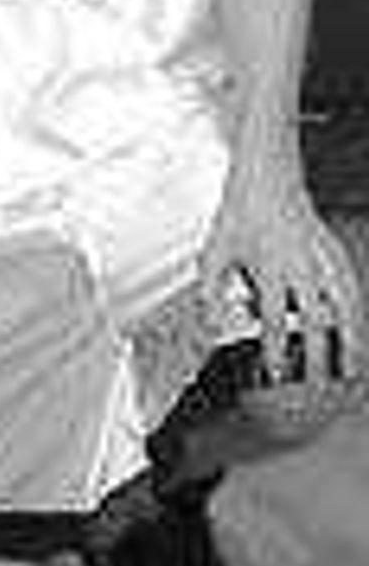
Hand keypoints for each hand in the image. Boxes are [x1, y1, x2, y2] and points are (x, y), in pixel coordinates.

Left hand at [205, 154, 362, 389]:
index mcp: (268, 270)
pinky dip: (356, 317)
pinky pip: (352, 293)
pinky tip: (357, 334)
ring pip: (343, 311)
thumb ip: (211, 296)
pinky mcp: (336, 255)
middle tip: (317, 386)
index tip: (276, 374)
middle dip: (316, 358)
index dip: (275, 351)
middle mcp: (301, 269)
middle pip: (314, 324)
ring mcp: (323, 262)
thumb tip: (213, 331)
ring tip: (350, 371)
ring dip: (348, 343)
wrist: (268, 179)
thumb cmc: (237, 218)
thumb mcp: (213, 254)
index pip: (273, 322)